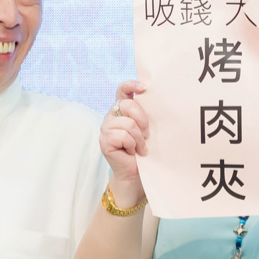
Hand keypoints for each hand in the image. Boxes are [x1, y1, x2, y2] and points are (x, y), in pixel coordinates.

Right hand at [100, 80, 148, 205]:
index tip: (145, 88)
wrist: (136, 173)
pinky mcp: (104, 140)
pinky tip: (131, 152)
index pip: (122, 89)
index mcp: (122, 109)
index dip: (131, 84)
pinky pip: (123, 136)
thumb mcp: (146, 128)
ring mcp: (105, 127)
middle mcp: (112, 115)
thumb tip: (154, 99)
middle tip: (147, 134)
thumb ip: (145, 114)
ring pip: (127, 123)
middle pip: (128, 104)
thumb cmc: (143, 150)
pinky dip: (131, 145)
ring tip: (139, 148)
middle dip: (142, 119)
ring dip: (138, 138)